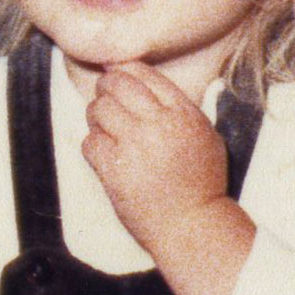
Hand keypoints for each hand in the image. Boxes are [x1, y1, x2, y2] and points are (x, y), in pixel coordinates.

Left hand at [82, 61, 228, 257]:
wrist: (191, 226)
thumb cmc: (201, 181)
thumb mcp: (205, 134)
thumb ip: (181, 105)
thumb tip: (149, 80)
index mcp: (182, 113)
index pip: (143, 73)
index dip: (123, 69)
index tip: (115, 72)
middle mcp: (157, 124)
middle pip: (116, 85)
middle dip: (105, 86)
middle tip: (104, 94)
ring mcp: (134, 147)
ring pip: (98, 110)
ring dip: (96, 114)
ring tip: (104, 124)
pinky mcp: (115, 171)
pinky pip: (90, 142)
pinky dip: (93, 143)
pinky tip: (103, 151)